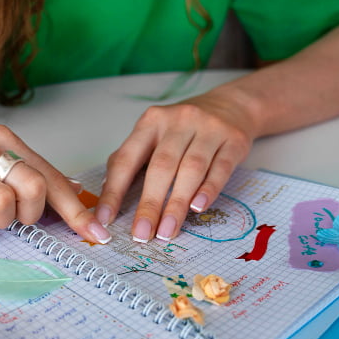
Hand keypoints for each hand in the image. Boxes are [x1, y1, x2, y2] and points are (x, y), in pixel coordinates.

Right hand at [0, 121, 110, 242]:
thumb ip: (22, 174)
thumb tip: (67, 202)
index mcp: (2, 140)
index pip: (51, 176)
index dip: (76, 211)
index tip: (93, 234)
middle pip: (34, 186)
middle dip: (34, 214)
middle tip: (18, 220)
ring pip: (1, 201)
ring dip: (0, 221)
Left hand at [96, 89, 254, 241]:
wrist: (231, 106)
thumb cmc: (185, 129)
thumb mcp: (155, 134)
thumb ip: (132, 159)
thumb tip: (108, 195)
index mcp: (151, 122)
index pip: (127, 159)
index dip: (114, 190)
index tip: (104, 219)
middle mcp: (179, 121)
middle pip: (161, 167)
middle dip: (150, 203)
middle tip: (142, 233)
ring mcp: (208, 129)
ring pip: (191, 170)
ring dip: (177, 204)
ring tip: (167, 231)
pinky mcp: (233, 140)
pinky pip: (220, 168)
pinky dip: (209, 190)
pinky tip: (198, 208)